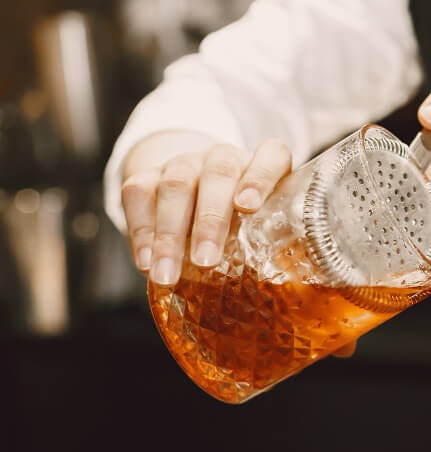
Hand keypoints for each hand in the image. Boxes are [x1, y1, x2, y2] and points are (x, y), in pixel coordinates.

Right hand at [120, 135, 291, 285]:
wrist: (195, 190)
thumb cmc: (243, 219)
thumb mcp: (264, 227)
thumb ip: (271, 247)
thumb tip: (265, 294)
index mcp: (263, 164)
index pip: (271, 156)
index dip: (259, 179)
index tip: (248, 206)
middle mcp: (224, 157)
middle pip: (218, 175)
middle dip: (209, 221)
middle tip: (205, 262)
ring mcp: (185, 162)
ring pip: (175, 186)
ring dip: (169, 235)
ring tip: (167, 275)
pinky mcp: (149, 173)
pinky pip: (138, 193)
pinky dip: (140, 231)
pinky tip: (145, 263)